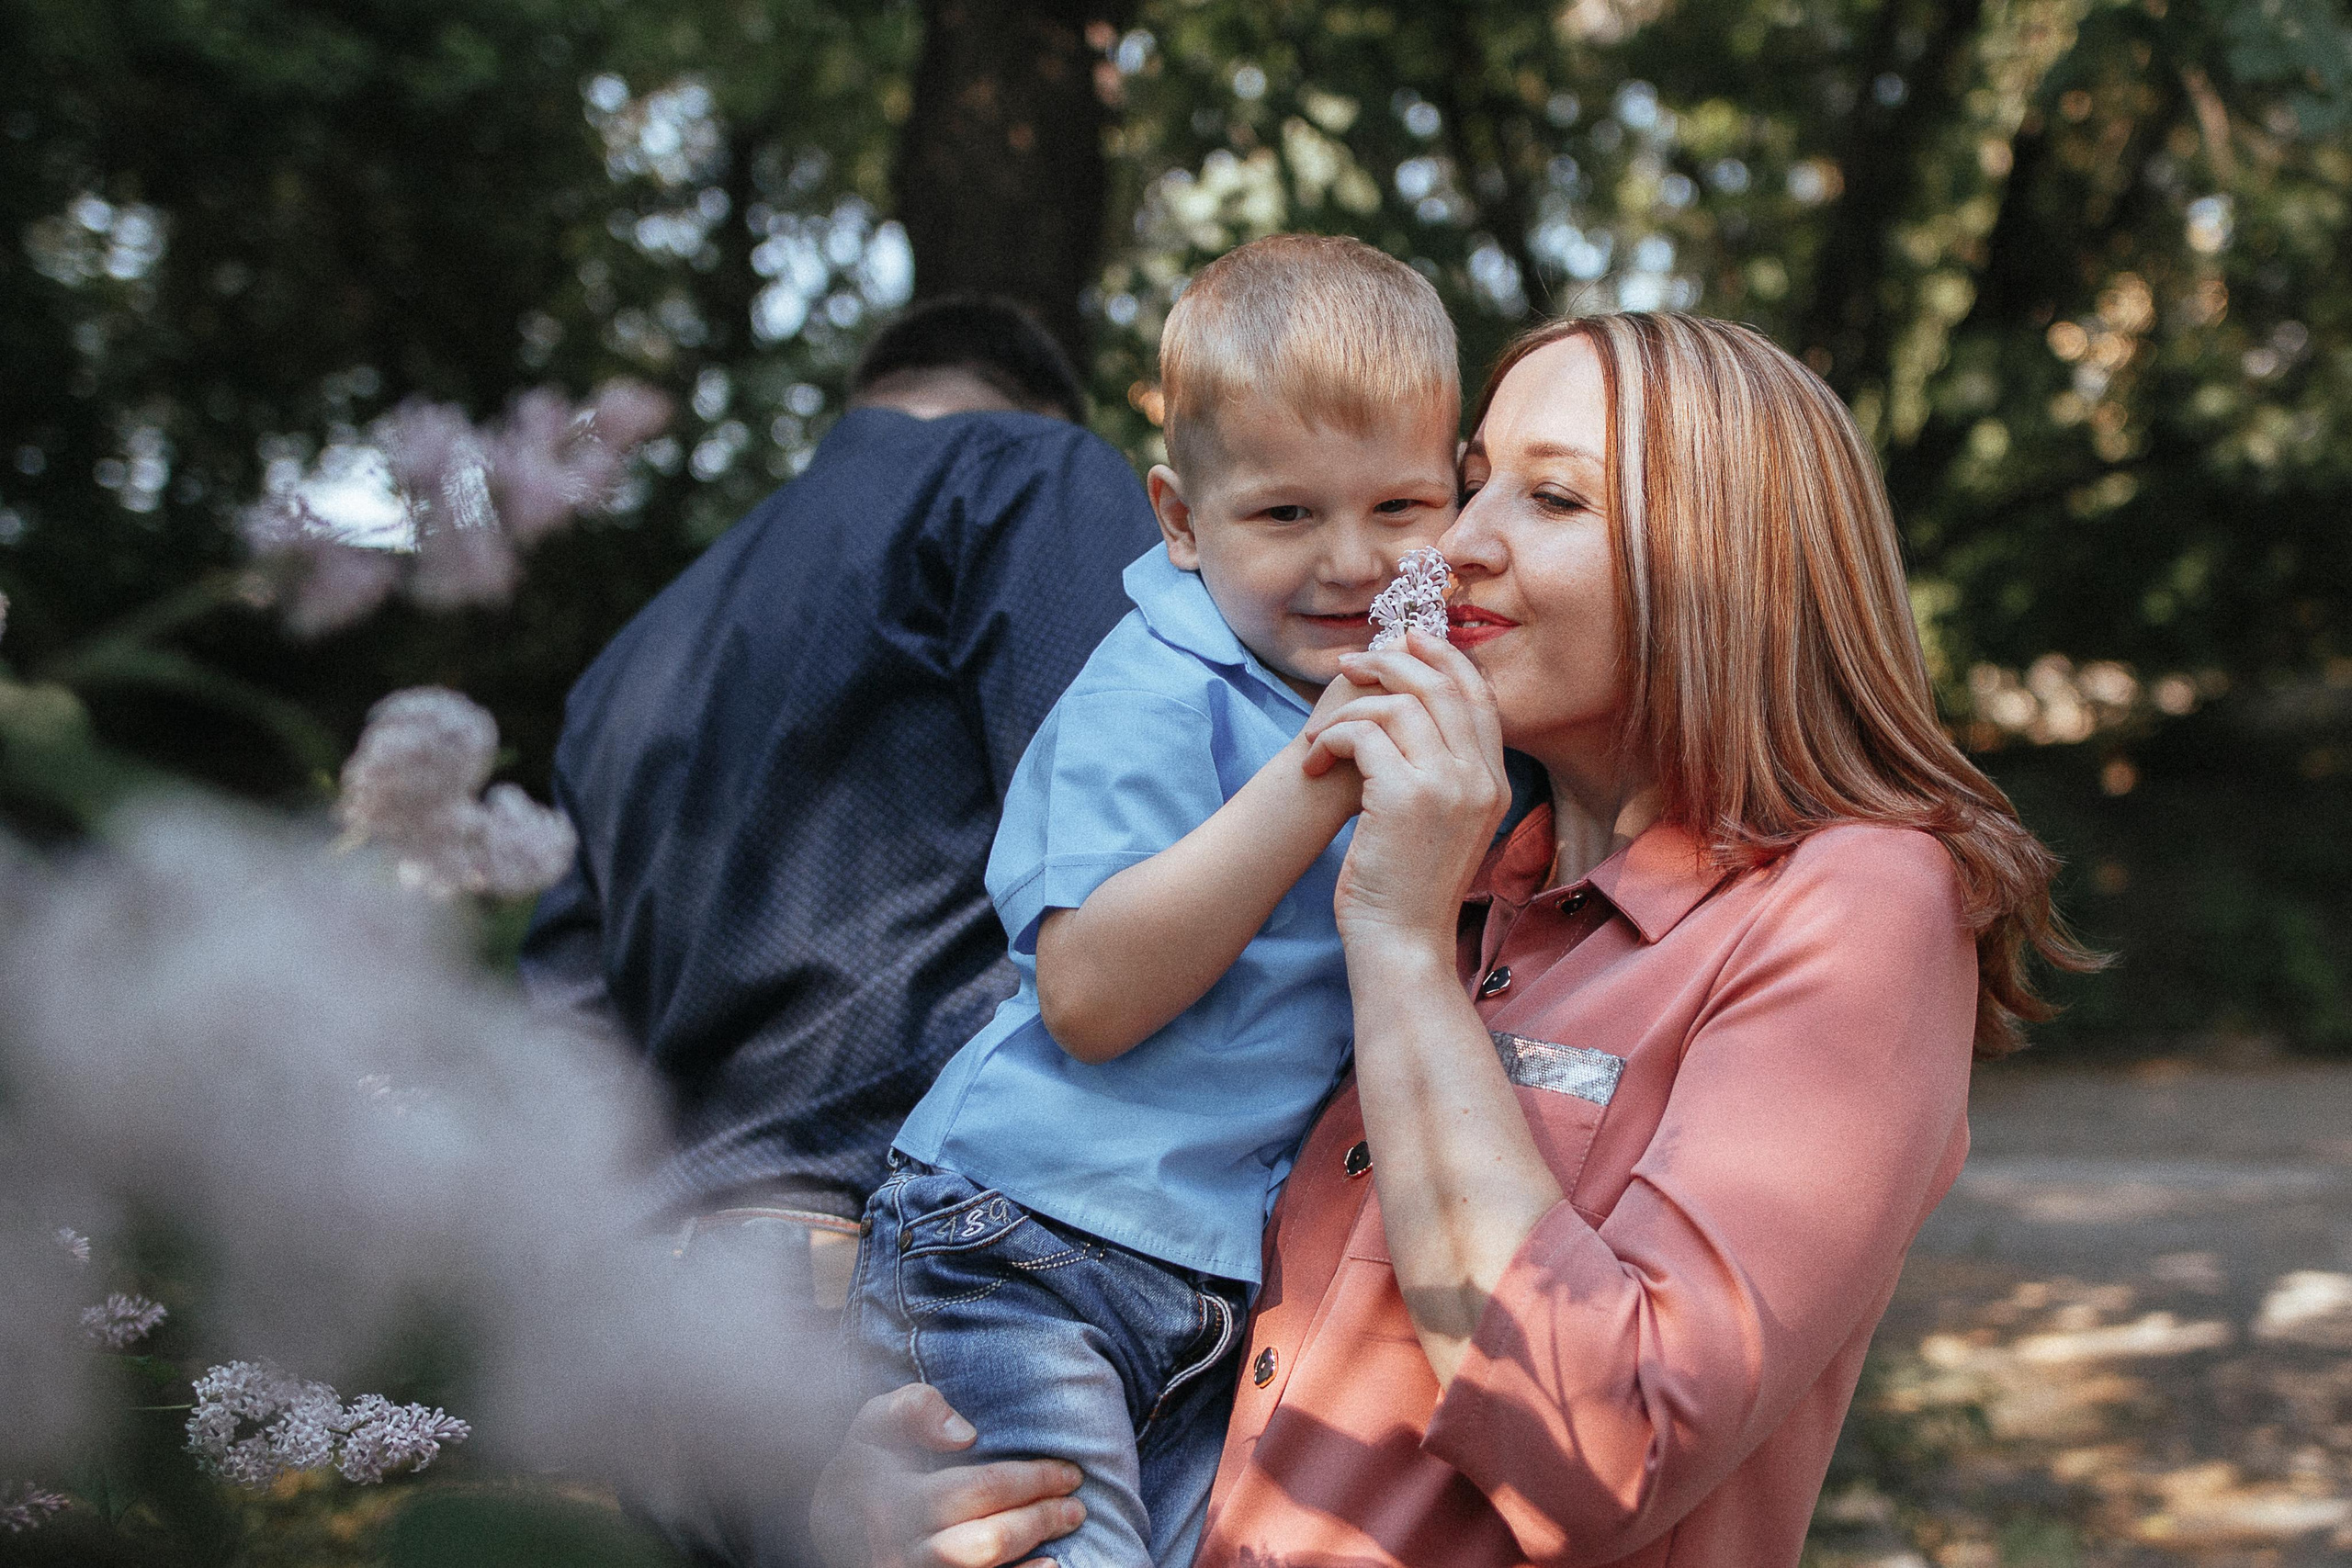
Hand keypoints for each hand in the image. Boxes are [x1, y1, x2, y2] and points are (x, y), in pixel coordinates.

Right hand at [808, 1385, 1085, 1567]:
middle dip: (1043, 1517)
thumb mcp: (873, 1425)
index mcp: (898, 1501)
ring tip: (1067, 1526)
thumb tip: (965, 1433)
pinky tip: (1048, 1567)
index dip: (1032, 1480)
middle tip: (1077, 1503)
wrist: (828, 1529)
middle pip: (992, 1538)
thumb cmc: (864, 1467)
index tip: (1067, 1470)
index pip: (981, 1489)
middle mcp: (906, 1550)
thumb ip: (913, 1409)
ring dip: (1036, 1550)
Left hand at [1302, 630, 1508, 945]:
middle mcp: (1481, 779)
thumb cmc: (1408, 889)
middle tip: (1351, 663)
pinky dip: (1333, 739)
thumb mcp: (1442, 825)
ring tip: (1320, 734)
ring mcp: (1450, 786)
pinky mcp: (1407, 797)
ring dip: (1350, 708)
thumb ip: (1442, 774)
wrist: (1403, 945)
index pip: (1479, 696)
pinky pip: (1366, 734)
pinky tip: (1315, 763)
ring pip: (1399, 705)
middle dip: (1392, 662)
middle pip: (1441, 686)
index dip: (1443, 658)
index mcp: (1495, 783)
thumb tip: (1408, 717)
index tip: (1406, 639)